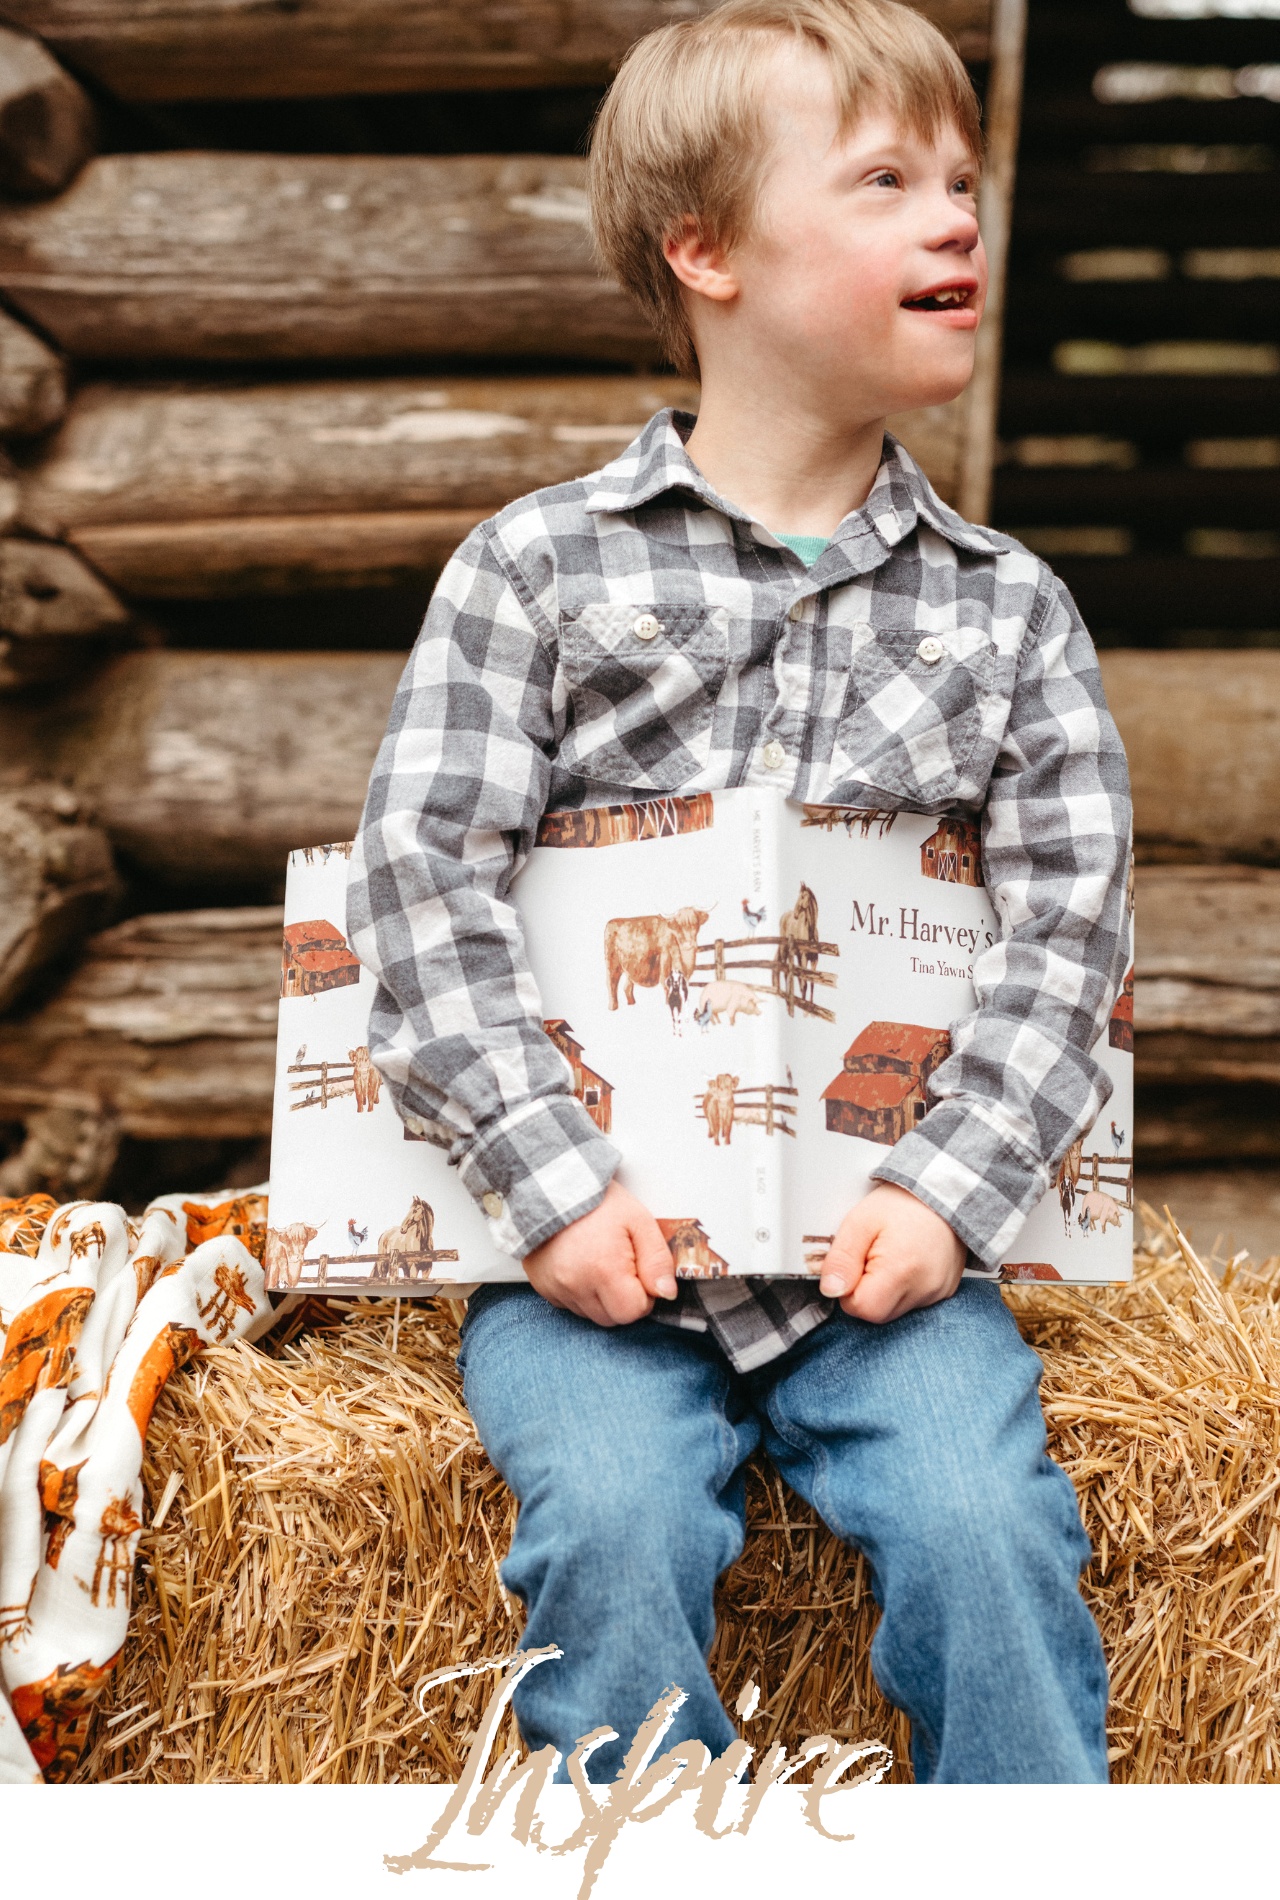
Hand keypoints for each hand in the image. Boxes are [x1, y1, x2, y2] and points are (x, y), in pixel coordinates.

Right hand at [522, 1180, 677, 1326]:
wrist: (553, 1185)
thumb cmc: (598, 1200)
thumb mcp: (638, 1221)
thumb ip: (657, 1259)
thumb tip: (667, 1293)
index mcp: (604, 1270)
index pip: (633, 1311)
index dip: (644, 1294)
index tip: (638, 1269)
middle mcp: (576, 1285)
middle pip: (612, 1318)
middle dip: (623, 1298)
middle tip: (621, 1265)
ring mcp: (556, 1288)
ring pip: (591, 1314)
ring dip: (602, 1297)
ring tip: (599, 1261)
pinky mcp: (543, 1287)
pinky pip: (570, 1305)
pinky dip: (580, 1293)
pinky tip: (581, 1266)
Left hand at [818, 1183, 964, 1323]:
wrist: (945, 1190)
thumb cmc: (903, 1202)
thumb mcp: (861, 1221)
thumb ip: (841, 1258)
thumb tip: (830, 1289)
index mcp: (901, 1271)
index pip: (861, 1308)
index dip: (849, 1290)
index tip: (855, 1263)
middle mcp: (925, 1289)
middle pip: (878, 1313)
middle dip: (866, 1290)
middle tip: (873, 1255)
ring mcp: (937, 1293)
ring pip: (894, 1310)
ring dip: (884, 1289)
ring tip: (892, 1254)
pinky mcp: (944, 1292)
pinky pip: (913, 1302)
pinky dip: (903, 1287)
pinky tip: (906, 1261)